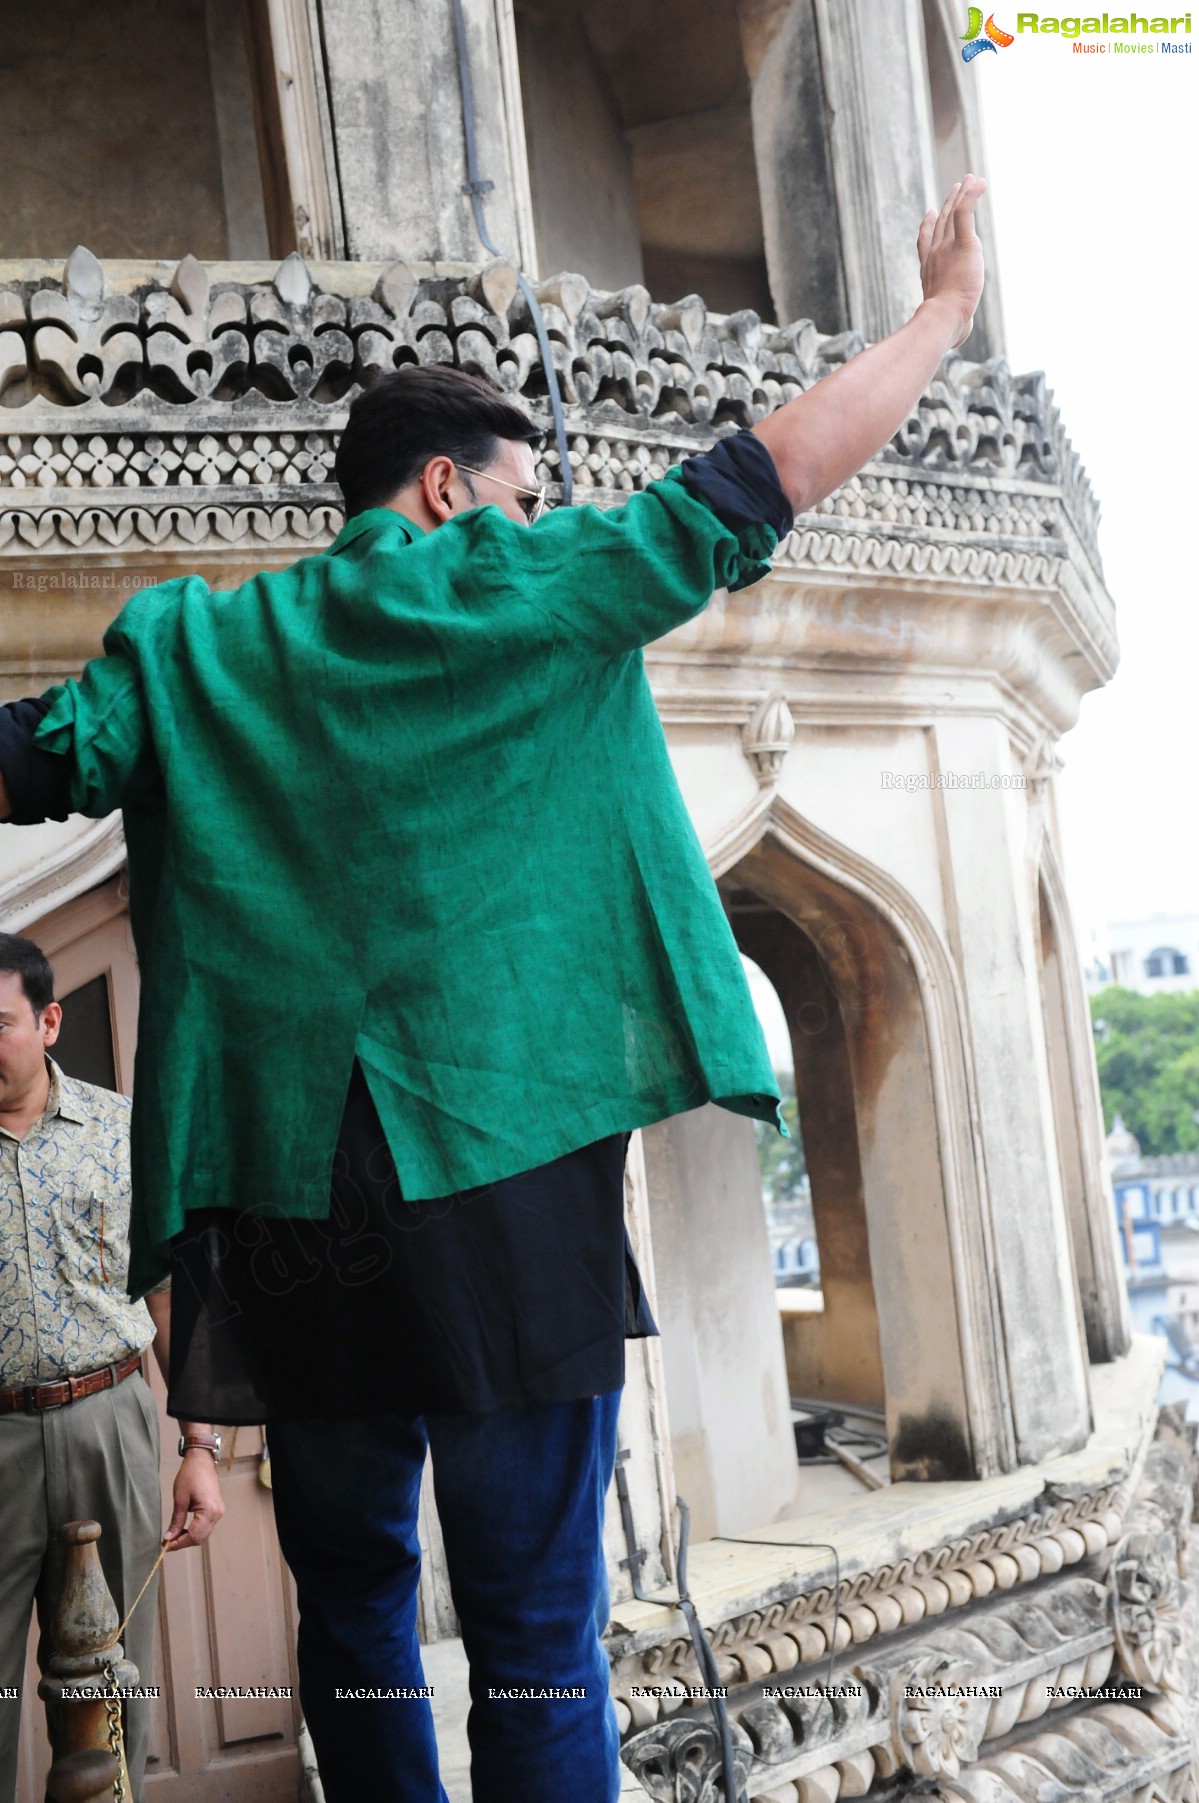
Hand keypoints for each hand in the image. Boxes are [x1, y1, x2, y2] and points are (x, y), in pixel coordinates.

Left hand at [163, 1452, 224, 1550]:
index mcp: (209, 1510)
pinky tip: (183, 1530)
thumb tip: (169, 1537)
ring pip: (203, 1534)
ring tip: (173, 1537)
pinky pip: (206, 1527)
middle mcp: (217, 1514)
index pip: (194, 1536)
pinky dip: (195, 1531)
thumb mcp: (180, 1499)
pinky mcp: (216, 1510)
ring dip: (189, 1538)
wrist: (202, 1460)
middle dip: (183, 1542)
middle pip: (200, 1538)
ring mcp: (218, 1512)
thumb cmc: (190, 1475)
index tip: (165, 1546)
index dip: (179, 1543)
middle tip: (167, 1543)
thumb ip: (176, 1521)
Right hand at [917, 174, 986, 348]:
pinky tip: (978, 181)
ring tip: (969, 179)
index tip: (929, 215)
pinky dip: (971, 196)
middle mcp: (935, 256)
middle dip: (948, 204)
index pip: (927, 244)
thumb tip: (959, 341)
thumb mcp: (951, 326)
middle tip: (955, 187)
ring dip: (962, 195)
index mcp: (929, 272)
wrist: (941, 320)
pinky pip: (965, 213)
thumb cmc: (943, 330)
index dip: (927, 228)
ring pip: (954, 214)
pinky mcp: (963, 244)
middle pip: (942, 224)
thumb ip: (957, 326)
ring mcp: (947, 249)